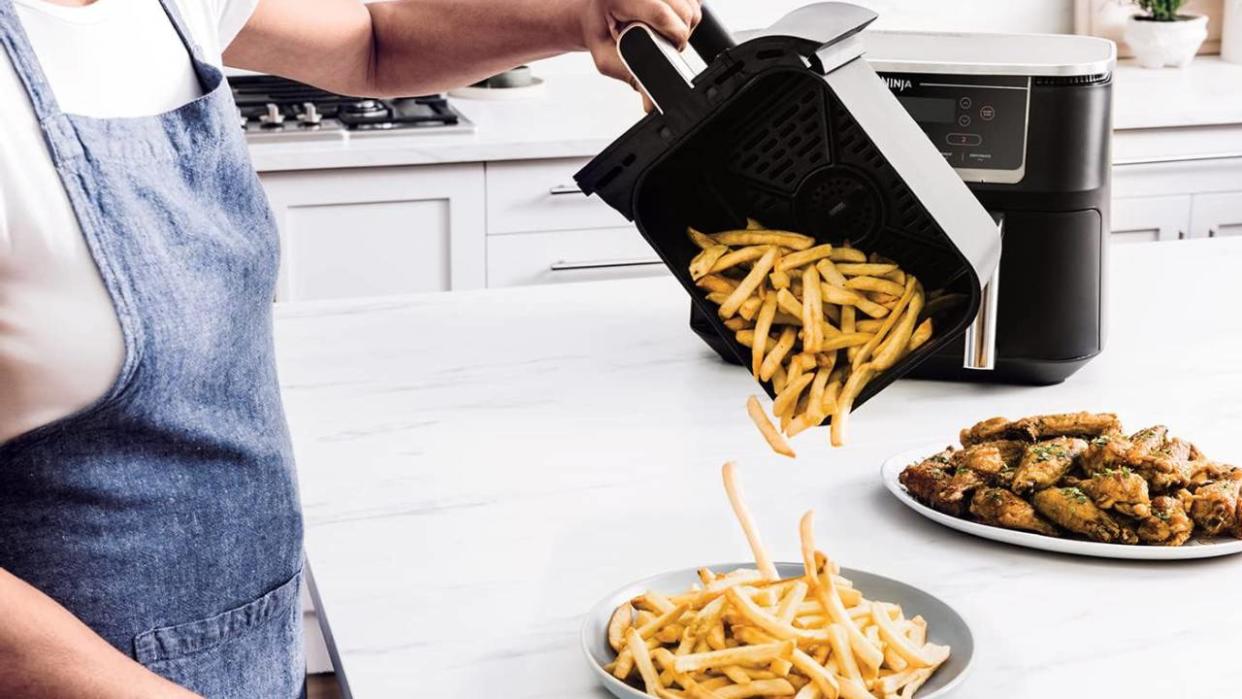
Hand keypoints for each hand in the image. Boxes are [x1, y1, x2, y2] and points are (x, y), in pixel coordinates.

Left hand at [578, 0, 701, 87]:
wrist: (596, 13)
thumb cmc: (600, 32)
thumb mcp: (608, 58)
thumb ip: (631, 77)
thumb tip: (651, 103)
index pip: (661, 14)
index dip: (672, 37)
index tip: (669, 49)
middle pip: (683, 10)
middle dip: (679, 34)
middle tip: (661, 43)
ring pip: (692, 6)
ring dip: (684, 24)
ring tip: (662, 31)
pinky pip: (693, 1)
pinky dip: (687, 14)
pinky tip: (668, 20)